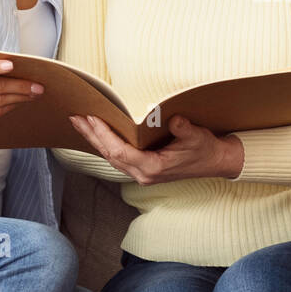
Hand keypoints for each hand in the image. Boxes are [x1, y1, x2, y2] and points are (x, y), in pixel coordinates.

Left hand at [68, 113, 243, 184]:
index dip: (105, 135)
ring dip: (94, 140)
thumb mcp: (197, 137)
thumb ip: (184, 129)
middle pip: (110, 155)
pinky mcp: (142, 169)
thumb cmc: (205, 149)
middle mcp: (143, 174)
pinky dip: (104, 144)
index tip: (92, 118)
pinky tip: (96, 133)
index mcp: (154, 168)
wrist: (215, 162)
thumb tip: (173, 118)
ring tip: (79, 122)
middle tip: (75, 117)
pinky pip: (117, 157)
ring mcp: (141, 174)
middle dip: (91, 136)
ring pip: (111, 157)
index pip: (121, 152)